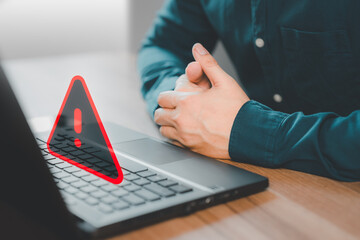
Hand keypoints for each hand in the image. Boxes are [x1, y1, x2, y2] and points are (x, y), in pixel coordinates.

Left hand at [154, 43, 249, 158]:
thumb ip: (207, 63)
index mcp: (186, 102)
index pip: (162, 97)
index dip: (169, 96)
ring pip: (163, 130)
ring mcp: (185, 136)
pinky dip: (176, 137)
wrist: (249, 134)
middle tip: (177, 108)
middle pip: (159, 114)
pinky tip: (187, 132)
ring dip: (168, 124)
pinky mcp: (190, 149)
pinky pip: (173, 143)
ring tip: (181, 120)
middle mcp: (181, 120)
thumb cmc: (238, 109)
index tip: (178, 97)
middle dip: (165, 109)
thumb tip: (197, 48)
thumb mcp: (224, 81)